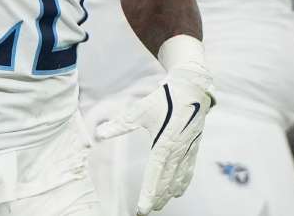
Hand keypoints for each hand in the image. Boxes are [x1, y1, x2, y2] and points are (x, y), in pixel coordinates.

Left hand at [95, 36, 213, 214]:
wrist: (192, 89)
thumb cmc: (164, 99)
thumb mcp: (138, 110)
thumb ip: (119, 125)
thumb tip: (99, 134)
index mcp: (164, 144)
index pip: (155, 175)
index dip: (149, 194)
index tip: (142, 209)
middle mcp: (177, 151)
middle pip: (167, 182)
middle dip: (158, 198)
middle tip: (148, 211)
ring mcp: (188, 150)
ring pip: (179, 178)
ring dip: (169, 193)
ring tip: (160, 205)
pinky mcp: (194, 147)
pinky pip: (189, 170)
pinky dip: (183, 182)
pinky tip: (178, 191)